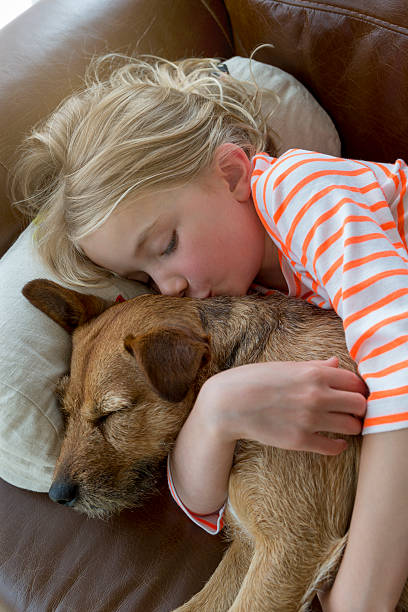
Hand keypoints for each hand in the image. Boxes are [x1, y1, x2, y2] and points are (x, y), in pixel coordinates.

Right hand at [202, 357, 366, 454]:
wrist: (228, 404)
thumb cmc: (254, 380)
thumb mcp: (285, 366)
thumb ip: (315, 366)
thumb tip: (336, 363)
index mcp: (314, 373)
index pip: (355, 382)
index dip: (357, 388)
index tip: (353, 393)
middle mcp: (317, 396)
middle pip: (360, 404)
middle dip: (359, 408)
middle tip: (352, 410)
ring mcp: (310, 420)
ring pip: (352, 427)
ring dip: (351, 426)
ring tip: (344, 425)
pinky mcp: (300, 441)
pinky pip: (334, 447)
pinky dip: (338, 445)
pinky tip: (333, 441)